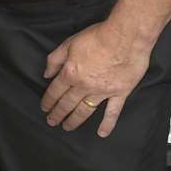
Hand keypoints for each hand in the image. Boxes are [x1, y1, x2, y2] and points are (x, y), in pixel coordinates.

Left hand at [41, 19, 152, 135]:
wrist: (125, 37)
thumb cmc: (97, 36)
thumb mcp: (69, 43)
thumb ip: (55, 59)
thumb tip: (46, 74)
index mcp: (71, 73)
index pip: (55, 91)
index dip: (48, 101)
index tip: (44, 108)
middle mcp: (84, 86)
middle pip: (67, 103)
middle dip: (58, 114)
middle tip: (52, 122)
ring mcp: (102, 92)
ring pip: (85, 110)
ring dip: (74, 120)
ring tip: (67, 127)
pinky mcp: (120, 93)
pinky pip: (112, 112)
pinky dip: (107, 124)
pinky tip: (101, 133)